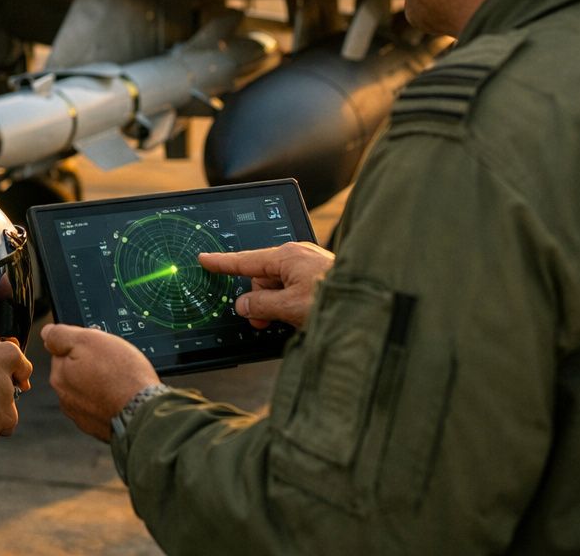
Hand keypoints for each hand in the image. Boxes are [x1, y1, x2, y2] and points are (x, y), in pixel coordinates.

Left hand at [41, 322, 156, 442]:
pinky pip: (102, 406)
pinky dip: (110, 400)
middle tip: (113, 363)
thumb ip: (61, 335)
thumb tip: (46, 333)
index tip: (99, 347)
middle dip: (92, 365)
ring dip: (102, 383)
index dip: (83, 345)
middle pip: (76, 371)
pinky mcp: (99, 427)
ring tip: (121, 381)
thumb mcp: (89, 340)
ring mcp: (82, 415)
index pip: (63, 351)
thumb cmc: (121, 377)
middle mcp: (65, 398)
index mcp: (59, 375)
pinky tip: (122, 396)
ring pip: (90, 389)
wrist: (144, 414)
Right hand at [198, 241, 333, 329]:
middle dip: (258, 300)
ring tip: (288, 323)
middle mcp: (298, 256)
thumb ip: (261, 305)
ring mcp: (311, 266)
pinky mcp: (321, 278)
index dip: (222, 263)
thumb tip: (245, 304)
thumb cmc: (335, 301)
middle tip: (262, 322)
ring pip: (279, 286)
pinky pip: (294, 289)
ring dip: (276, 306)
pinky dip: (290, 304)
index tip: (205, 259)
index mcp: (287, 256)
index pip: (245, 260)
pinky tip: (299, 318)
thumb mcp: (290, 308)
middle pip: (262, 277)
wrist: (375, 306)